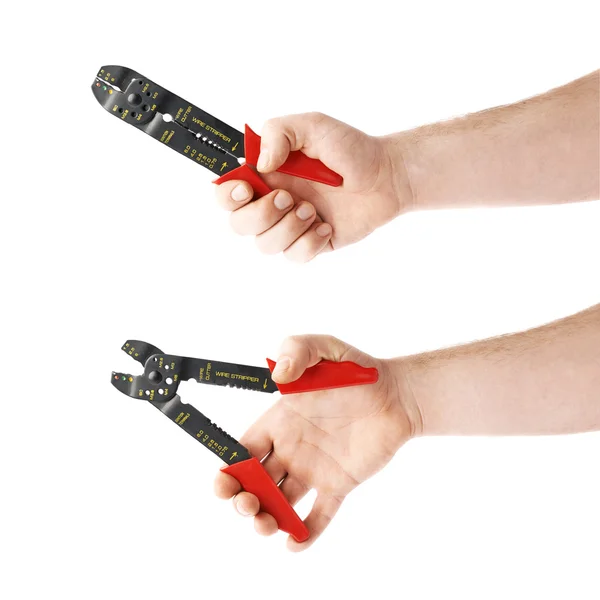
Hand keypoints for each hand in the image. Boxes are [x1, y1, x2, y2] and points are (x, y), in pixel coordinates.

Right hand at [213, 335, 418, 550]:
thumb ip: (298, 349)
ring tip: (268, 524)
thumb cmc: (357, 370)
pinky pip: (319, 515)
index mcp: (279, 421)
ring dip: (266, 519)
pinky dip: (306, 534)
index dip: (228, 468)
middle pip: (254, 482)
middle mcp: (290, 449)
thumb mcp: (325, 348)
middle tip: (248, 505)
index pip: (242, 450)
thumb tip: (277, 375)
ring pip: (280, 503)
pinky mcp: (339, 483)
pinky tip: (295, 544)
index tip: (225, 481)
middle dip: (242, 499)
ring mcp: (313, 469)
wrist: (397, 394)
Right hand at [214, 113, 411, 261]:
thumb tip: (259, 165)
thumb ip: (278, 132)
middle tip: (289, 198)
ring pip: (265, 245)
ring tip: (314, 211)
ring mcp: (291, 225)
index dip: (226, 196)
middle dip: (261, 215)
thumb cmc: (350, 149)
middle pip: (239, 224)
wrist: (387, 177)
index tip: (245, 189)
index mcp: (266, 174)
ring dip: (287, 229)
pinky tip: (327, 225)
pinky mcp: (310, 243)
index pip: (227, 192)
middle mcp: (273, 201)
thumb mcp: (313, 125)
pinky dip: (309, 243)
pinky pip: (294, 256)